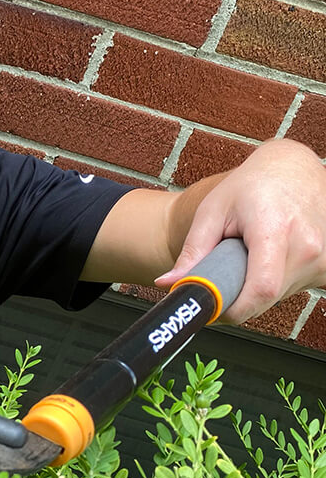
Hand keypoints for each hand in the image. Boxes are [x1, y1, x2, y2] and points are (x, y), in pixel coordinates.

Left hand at [156, 138, 325, 322]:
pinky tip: (275, 254)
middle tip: (229, 270)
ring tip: (255, 252)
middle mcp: (309, 245)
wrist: (291, 168)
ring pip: (281, 295)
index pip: (261, 290)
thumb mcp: (212, 213)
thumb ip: (192, 253)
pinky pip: (296, 286)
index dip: (234, 308)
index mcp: (276, 229)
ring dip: (260, 284)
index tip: (215, 309)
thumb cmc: (250, 186)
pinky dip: (279, 278)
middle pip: (267, 297)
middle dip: (241, 294)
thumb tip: (168, 284)